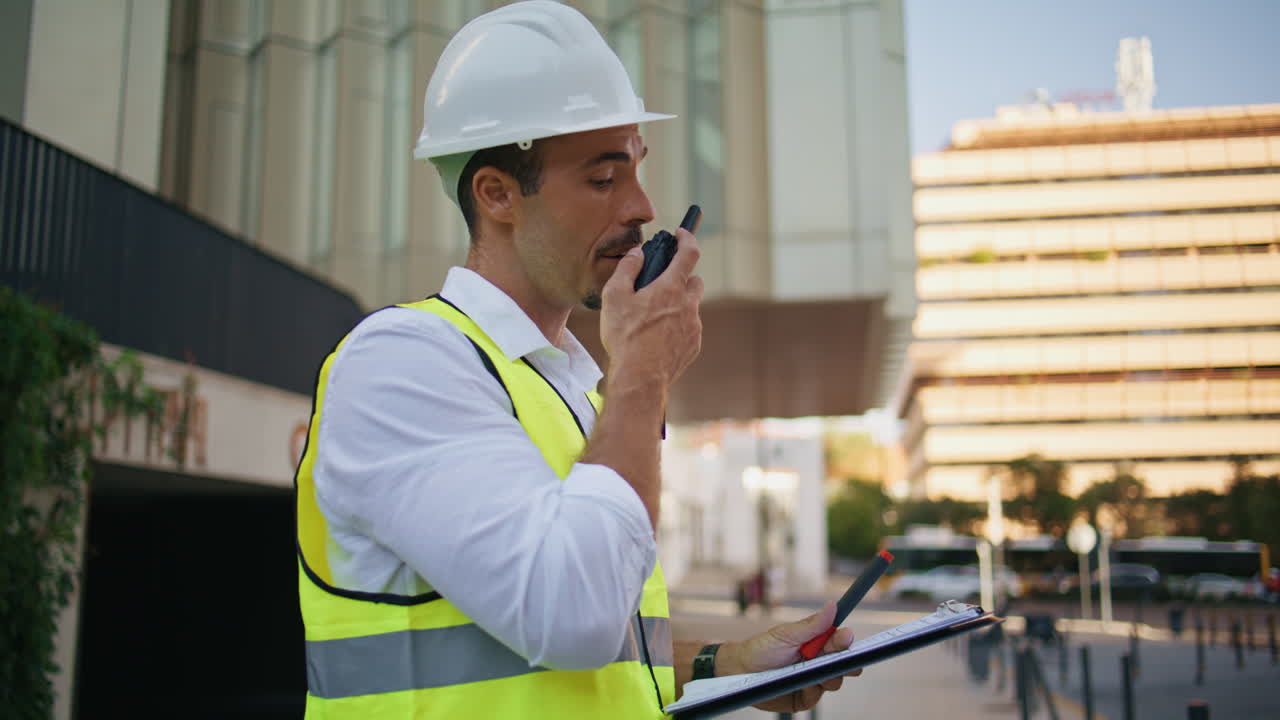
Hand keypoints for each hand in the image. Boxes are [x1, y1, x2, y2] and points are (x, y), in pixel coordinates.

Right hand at [599, 228, 702, 390]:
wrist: (640, 379)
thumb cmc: (625, 337)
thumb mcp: (615, 297)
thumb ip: (627, 268)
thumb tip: (638, 253)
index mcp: (671, 288)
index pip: (689, 253)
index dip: (686, 238)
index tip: (681, 234)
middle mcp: (689, 305)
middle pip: (694, 281)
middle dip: (681, 278)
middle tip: (660, 286)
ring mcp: (694, 327)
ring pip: (691, 307)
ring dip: (677, 305)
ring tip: (652, 319)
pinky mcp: (694, 346)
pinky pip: (689, 328)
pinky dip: (677, 327)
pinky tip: (657, 338)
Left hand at [719, 602, 862, 712]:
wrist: (741, 671)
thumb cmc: (762, 648)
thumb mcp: (786, 634)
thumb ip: (811, 625)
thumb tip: (833, 606)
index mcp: (817, 642)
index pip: (840, 642)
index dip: (845, 640)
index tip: (846, 637)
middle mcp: (819, 661)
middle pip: (844, 664)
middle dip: (844, 663)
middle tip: (835, 660)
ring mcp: (814, 680)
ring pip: (834, 682)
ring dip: (826, 676)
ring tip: (810, 671)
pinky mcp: (805, 698)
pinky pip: (817, 697)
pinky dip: (811, 691)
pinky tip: (801, 684)